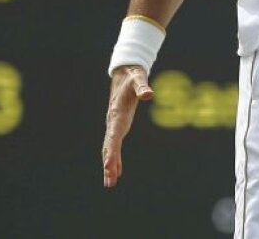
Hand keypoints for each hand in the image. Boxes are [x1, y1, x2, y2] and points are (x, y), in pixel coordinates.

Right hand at [102, 65, 153, 187]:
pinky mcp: (119, 125)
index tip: (109, 167)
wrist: (124, 73)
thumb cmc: (133, 77)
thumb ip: (143, 87)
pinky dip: (115, 159)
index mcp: (116, 113)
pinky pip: (115, 145)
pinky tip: (117, 171)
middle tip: (109, 182)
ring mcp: (114, 125)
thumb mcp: (138, 79)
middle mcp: (113, 121)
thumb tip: (150, 94)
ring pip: (110, 148)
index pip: (113, 136)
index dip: (112, 152)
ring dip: (110, 165)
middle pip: (109, 146)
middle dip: (109, 164)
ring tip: (110, 183)